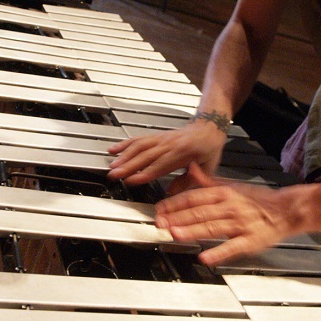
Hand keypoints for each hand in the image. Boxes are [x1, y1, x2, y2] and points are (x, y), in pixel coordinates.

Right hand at [107, 120, 226, 189]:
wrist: (208, 127)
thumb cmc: (209, 148)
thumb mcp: (207, 167)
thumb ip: (189, 180)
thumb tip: (172, 192)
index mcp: (182, 153)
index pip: (159, 165)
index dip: (144, 173)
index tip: (131, 180)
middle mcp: (169, 144)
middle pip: (144, 156)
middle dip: (127, 166)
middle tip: (113, 175)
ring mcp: (161, 138)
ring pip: (138, 146)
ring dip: (123, 156)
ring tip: (111, 165)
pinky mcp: (156, 136)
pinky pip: (138, 139)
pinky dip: (124, 144)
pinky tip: (113, 149)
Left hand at [154, 163, 298, 265]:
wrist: (287, 210)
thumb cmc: (258, 200)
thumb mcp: (231, 185)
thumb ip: (208, 181)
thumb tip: (191, 167)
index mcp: (224, 193)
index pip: (194, 197)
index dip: (175, 204)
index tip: (160, 209)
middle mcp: (230, 207)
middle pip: (200, 212)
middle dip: (177, 218)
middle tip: (159, 224)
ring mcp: (240, 224)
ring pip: (212, 227)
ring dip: (193, 231)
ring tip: (175, 235)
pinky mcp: (250, 240)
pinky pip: (233, 247)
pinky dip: (219, 252)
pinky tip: (205, 258)